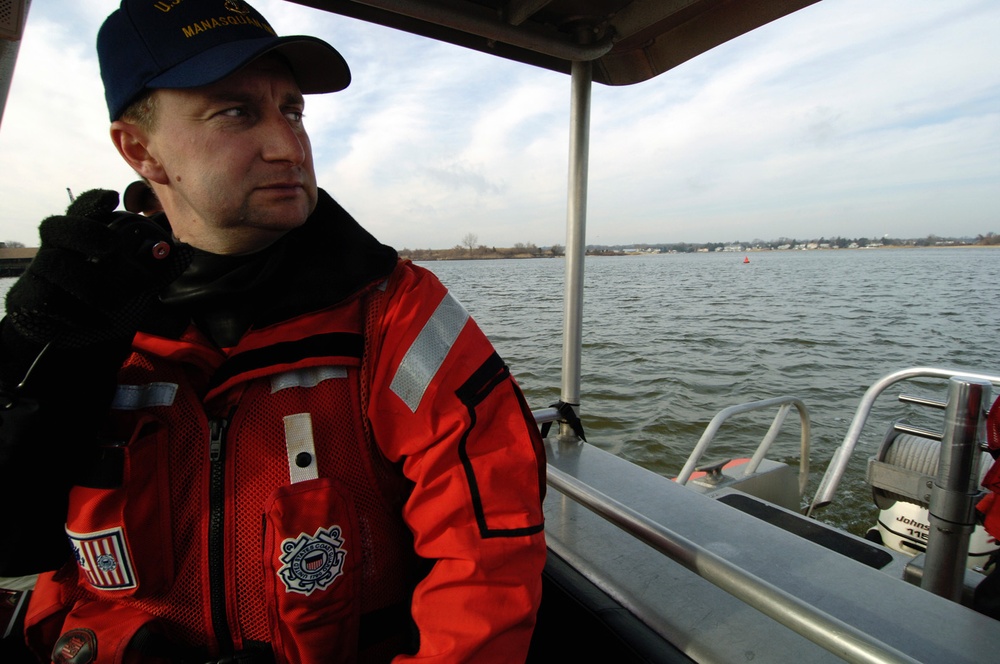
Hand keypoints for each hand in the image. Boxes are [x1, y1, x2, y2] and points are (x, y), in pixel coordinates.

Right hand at [4, 189, 190, 347]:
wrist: (74, 337)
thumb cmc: (106, 301)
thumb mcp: (135, 286)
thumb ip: (155, 271)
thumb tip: (183, 255)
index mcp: (81, 237)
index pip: (82, 209)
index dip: (94, 202)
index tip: (113, 198)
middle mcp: (56, 249)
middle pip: (57, 227)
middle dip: (87, 233)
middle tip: (112, 245)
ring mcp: (39, 273)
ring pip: (56, 264)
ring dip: (91, 284)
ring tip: (115, 303)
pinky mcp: (29, 300)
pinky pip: (47, 300)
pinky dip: (77, 312)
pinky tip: (98, 321)